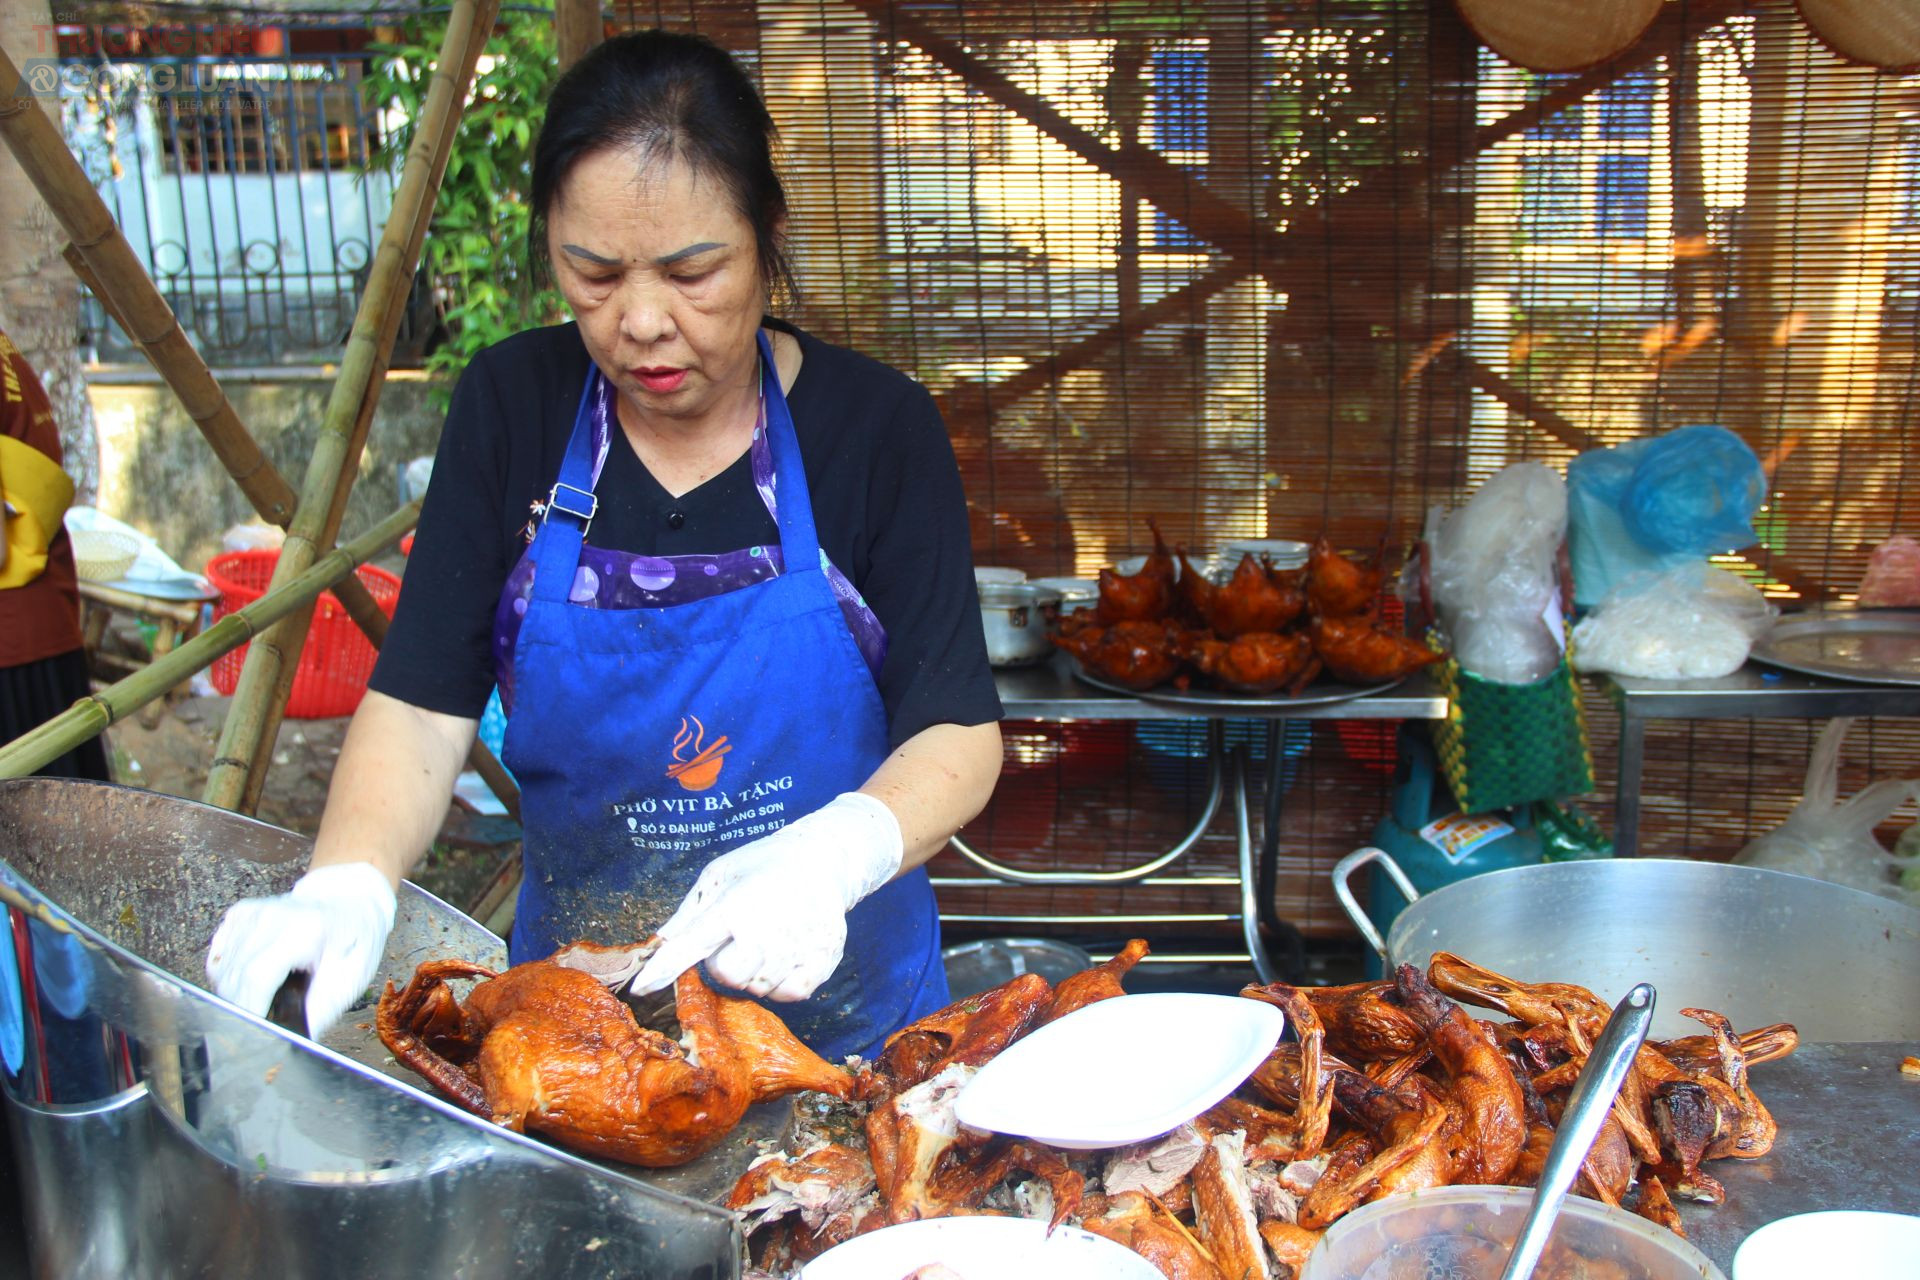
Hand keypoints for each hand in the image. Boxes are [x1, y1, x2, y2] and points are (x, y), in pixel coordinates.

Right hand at [206, 862, 396, 1035]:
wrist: (348, 900)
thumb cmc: (353, 939)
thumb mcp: (351, 978)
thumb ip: (320, 1011)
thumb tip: (294, 1043)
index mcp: (305, 929)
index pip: (258, 977)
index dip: (250, 1011)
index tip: (254, 1036)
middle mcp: (271, 915)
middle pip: (234, 978)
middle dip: (244, 1009)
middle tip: (268, 1020)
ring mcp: (251, 913)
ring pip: (221, 971)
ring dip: (236, 994)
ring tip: (270, 994)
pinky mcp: (238, 915)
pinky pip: (219, 959)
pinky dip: (230, 976)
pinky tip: (257, 976)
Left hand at [628, 791, 902, 1001]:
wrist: (823, 858)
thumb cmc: (762, 864)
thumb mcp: (719, 875)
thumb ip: (689, 914)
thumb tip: (659, 944)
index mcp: (734, 904)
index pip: (691, 944)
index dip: (663, 969)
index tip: (641, 987)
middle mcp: (766, 928)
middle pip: (727, 975)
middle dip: (723, 963)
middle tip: (736, 938)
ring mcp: (797, 945)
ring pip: (758, 987)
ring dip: (752, 973)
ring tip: (764, 941)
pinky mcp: (822, 958)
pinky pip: (790, 994)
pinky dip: (781, 984)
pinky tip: (783, 959)